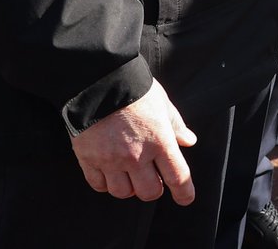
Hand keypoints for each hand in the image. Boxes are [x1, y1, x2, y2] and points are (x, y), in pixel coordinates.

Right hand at [70, 79, 196, 204]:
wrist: (99, 79)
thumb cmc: (136, 88)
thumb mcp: (163, 103)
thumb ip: (176, 125)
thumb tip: (189, 141)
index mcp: (160, 141)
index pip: (177, 177)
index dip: (184, 192)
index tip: (186, 198)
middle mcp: (136, 156)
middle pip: (149, 192)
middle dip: (154, 188)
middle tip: (152, 177)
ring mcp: (111, 159)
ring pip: (123, 193)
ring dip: (129, 187)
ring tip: (129, 173)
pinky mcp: (88, 159)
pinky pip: (99, 185)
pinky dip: (106, 183)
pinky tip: (109, 172)